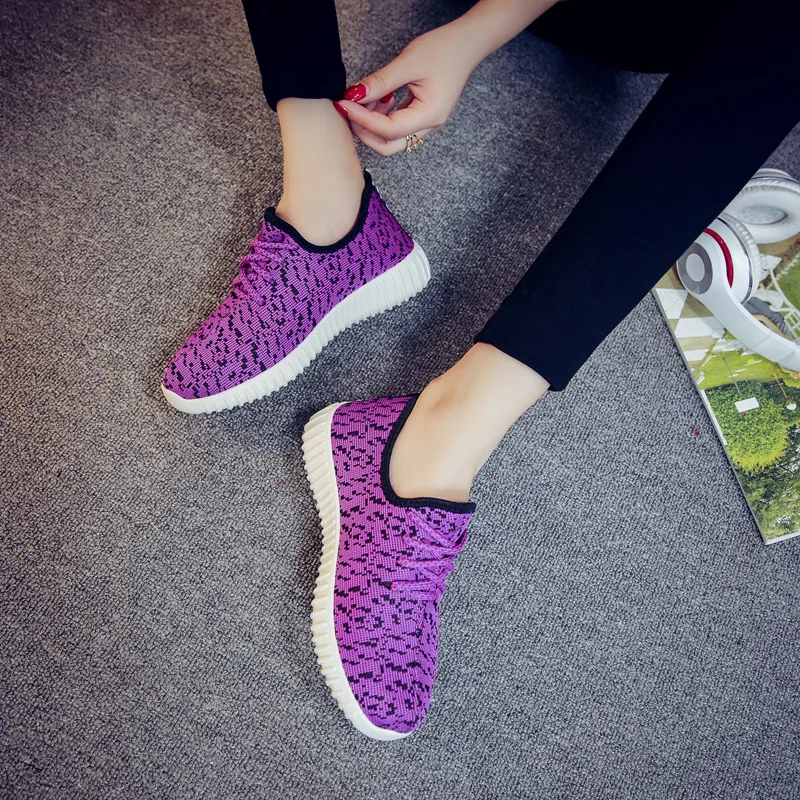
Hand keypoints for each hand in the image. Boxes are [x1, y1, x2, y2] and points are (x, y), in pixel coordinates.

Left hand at [334, 21, 479, 155]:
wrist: (466, 45)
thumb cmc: (444, 50)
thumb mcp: (408, 63)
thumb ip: (380, 82)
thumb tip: (354, 95)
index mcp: (429, 115)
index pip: (387, 129)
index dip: (362, 119)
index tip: (344, 105)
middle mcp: (429, 125)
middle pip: (388, 145)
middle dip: (365, 130)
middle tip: (350, 109)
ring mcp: (425, 124)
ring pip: (391, 139)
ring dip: (373, 123)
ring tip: (368, 97)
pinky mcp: (421, 117)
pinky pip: (396, 127)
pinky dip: (382, 117)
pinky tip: (381, 98)